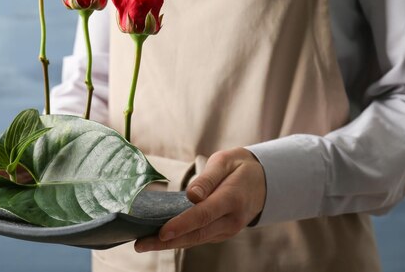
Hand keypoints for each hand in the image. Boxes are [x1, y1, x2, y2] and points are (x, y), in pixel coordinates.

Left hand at [135, 148, 265, 251]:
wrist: (264, 181)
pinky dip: (179, 239)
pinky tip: (160, 239)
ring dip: (169, 244)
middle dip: (166, 242)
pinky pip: (198, 237)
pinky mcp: (221, 232)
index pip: (203, 215)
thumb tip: (192, 196)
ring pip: (195, 240)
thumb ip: (208, 178)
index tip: (162, 232)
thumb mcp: (225, 161)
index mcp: (232, 199)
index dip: (181, 225)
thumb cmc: (239, 167)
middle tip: (140, 244)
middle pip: (196, 234)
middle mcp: (231, 220)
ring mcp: (227, 230)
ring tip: (143, 244)